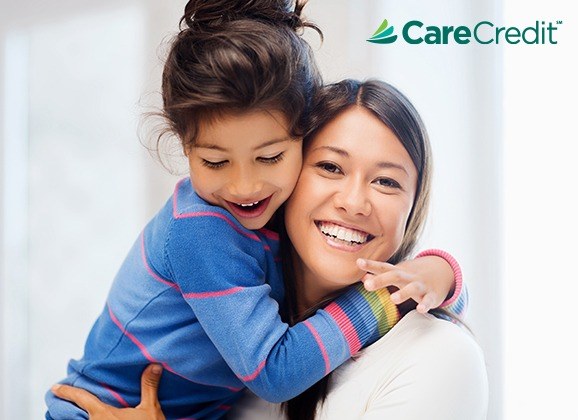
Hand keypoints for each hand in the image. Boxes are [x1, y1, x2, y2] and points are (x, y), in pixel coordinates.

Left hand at [50, 364, 165, 419]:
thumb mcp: (150, 408)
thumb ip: (149, 386)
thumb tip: (153, 365)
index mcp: (103, 414)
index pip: (81, 399)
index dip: (67, 392)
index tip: (55, 388)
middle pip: (74, 416)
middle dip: (67, 410)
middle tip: (59, 403)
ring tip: (71, 416)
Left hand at [357, 255, 454, 313]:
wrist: (442, 273)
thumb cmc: (412, 276)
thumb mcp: (397, 274)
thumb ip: (380, 276)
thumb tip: (362, 277)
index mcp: (398, 272)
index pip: (383, 267)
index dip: (370, 265)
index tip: (358, 262)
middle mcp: (409, 277)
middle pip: (395, 276)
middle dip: (381, 280)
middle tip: (367, 285)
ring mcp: (421, 285)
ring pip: (412, 288)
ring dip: (403, 293)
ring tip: (393, 299)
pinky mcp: (432, 295)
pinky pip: (429, 300)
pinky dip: (425, 305)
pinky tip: (420, 309)